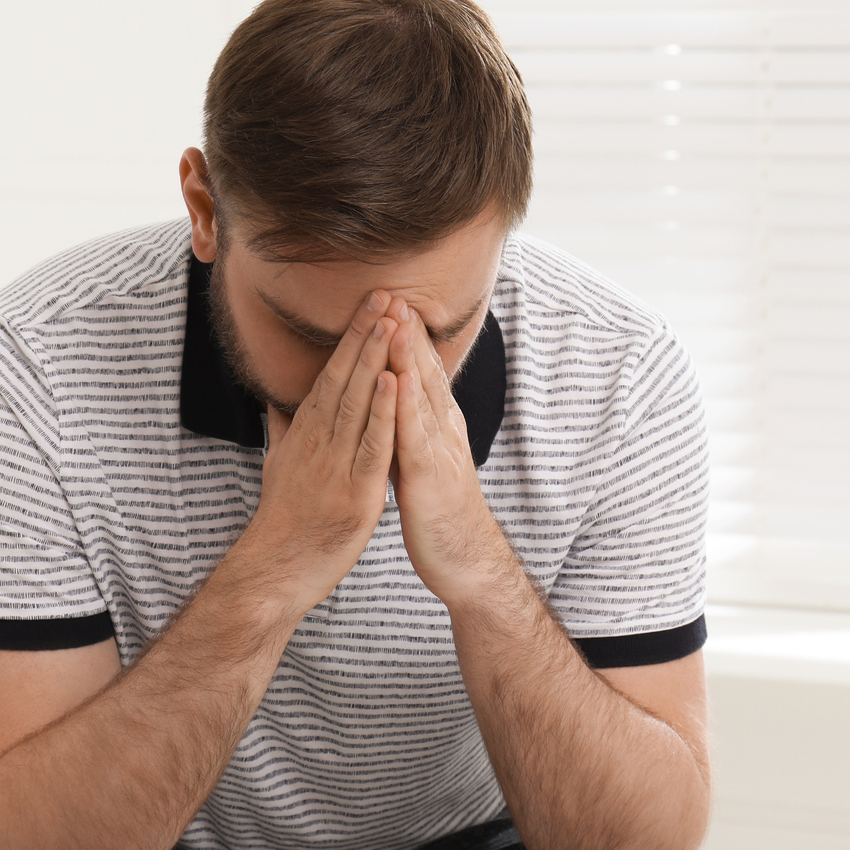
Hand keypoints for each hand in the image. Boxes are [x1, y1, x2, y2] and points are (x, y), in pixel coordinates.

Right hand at [238, 293, 399, 615]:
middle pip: (342, 379)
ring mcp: (335, 465)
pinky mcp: (354, 492)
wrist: (275, 569)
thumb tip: (275, 403)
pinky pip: (370, 446)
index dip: (350, 339)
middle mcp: (318, 442)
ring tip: (390, 322)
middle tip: (383, 294)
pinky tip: (393, 382)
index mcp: (305, 434)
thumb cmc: (283, 520)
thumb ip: (283, 431)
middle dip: (364, 335)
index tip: (368, 305)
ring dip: (374, 360)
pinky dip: (381, 412)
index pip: (330, 376)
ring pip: (356, 403)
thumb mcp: (279, 466)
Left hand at [386, 305, 521, 608]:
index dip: (403, 337)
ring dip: (408, 354)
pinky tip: (398, 378)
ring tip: (396, 317)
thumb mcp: (417, 463)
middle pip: (423, 372)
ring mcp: (439, 451)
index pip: (418, 373)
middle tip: (391, 289)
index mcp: (435, 427)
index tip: (385, 300)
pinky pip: (416, 436)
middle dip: (406, 331)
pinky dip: (407, 404)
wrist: (464, 561)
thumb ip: (404, 432)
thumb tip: (387, 407)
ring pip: (422, 395)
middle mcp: (442, 431)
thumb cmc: (437, 513)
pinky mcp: (430, 477)